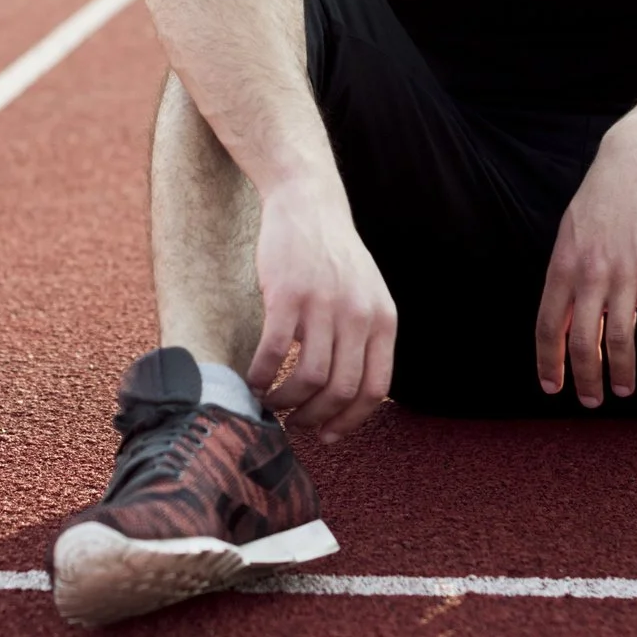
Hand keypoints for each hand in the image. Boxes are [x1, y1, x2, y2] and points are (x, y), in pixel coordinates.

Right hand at [248, 179, 398, 441]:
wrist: (308, 202)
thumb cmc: (333, 254)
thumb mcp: (367, 294)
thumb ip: (365, 336)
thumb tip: (351, 392)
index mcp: (382, 320)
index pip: (375, 390)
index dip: (350, 421)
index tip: (328, 434)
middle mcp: (358, 315)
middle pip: (340, 390)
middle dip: (315, 417)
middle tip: (295, 423)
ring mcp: (323, 305)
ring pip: (308, 378)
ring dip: (286, 401)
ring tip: (272, 402)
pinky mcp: (287, 295)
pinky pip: (273, 352)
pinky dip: (261, 375)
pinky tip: (254, 379)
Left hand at [536, 118, 636, 404]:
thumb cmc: (603, 199)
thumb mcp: (571, 234)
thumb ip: (569, 275)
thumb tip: (568, 317)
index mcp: (563, 266)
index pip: (548, 326)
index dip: (549, 361)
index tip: (553, 387)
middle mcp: (590, 274)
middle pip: (582, 341)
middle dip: (585, 378)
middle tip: (592, 401)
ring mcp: (625, 273)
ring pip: (619, 338)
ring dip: (621, 372)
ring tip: (624, 390)